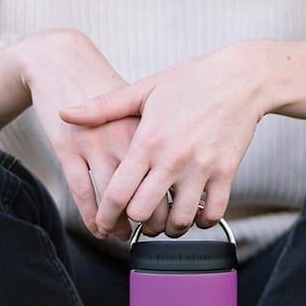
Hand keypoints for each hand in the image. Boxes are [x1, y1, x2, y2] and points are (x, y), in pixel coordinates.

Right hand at [14, 29, 166, 239]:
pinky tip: (98, 228)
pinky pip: (82, 193)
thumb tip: (181, 175)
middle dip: (148, 223)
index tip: (171, 221)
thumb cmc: (105, 85)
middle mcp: (124, 139)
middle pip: (143, 195)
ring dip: (118, 224)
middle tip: (149, 232)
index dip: (170, 209)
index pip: (167, 182)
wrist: (64, 61)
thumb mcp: (141, 105)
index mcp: (147, 130)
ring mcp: (94, 145)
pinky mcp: (67, 149)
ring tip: (122, 234)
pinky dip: (91, 217)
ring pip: (111, 199)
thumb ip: (160, 137)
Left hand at [59, 42, 265, 237]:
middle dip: (135, 224)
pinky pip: (212, 214)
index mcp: (148, 140)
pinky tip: (194, 215)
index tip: (104, 224)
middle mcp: (173, 159)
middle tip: (136, 222)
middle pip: (143, 212)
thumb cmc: (191, 81)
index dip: (106, 215)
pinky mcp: (226, 174)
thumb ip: (103, 107)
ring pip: (178, 220)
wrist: (240, 77)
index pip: (118, 192)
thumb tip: (65, 113)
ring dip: (169, 228)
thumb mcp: (144, 89)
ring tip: (165, 222)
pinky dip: (201, 222)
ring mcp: (201, 169)